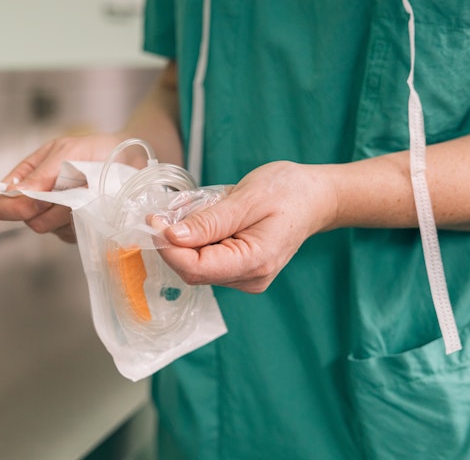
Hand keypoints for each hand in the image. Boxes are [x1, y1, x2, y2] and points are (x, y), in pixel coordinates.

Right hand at [0, 133, 137, 241]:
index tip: (37, 202)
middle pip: (26, 219)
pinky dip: (82, 220)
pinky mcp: (73, 229)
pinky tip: (93, 204)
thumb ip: (42, 174)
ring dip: (69, 212)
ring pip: (49, 228)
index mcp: (27, 176)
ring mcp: (54, 215)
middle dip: (50, 208)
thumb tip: (16, 193)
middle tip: (74, 191)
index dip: (12, 207)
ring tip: (87, 192)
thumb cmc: (96, 150)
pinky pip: (69, 235)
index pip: (0, 202)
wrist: (127, 160)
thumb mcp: (67, 152)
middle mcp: (36, 198)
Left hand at [156, 161, 337, 292]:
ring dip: (184, 239)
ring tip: (195, 208)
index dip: (167, 247)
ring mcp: (245, 278)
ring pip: (196, 265)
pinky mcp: (240, 271)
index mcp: (255, 262)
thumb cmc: (287, 191)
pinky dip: (197, 239)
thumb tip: (171, 237)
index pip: (195, 268)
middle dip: (173, 242)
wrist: (315, 197)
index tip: (153, 220)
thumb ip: (209, 221)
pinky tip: (205, 218)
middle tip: (167, 210)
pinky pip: (207, 260)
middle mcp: (250, 278)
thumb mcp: (246, 198)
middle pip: (192, 270)